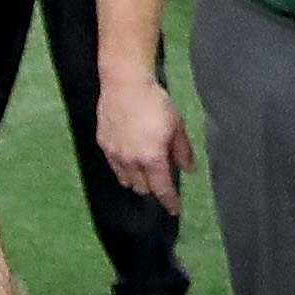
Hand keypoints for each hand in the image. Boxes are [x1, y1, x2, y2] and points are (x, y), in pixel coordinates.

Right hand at [97, 70, 195, 212]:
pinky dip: (124, 170)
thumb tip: (190, 170)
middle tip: (162, 180)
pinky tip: (129, 160)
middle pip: (144, 188)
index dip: (170, 202)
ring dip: (138, 181)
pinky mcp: (103, 145)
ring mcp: (115, 155)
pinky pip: (115, 167)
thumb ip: (183, 151)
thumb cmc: (155, 103)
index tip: (176, 210)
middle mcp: (132, 162)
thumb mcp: (176, 125)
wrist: (125, 84)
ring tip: (145, 172)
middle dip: (154, 188)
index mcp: (153, 158)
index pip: (162, 189)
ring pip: (127, 181)